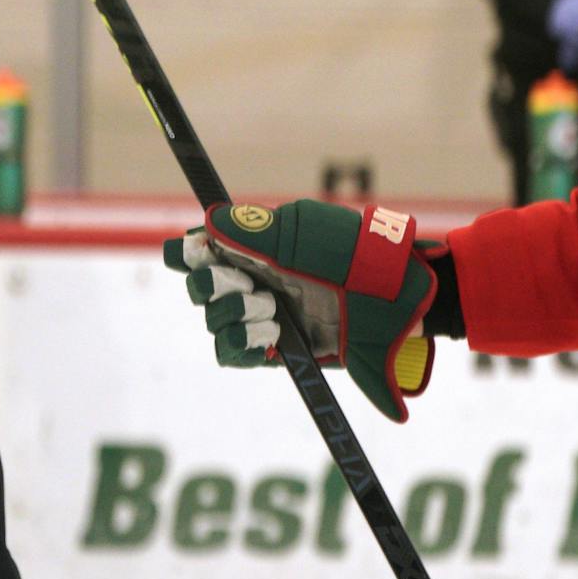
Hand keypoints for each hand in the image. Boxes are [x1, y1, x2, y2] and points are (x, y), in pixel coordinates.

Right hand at [162, 200, 440, 421]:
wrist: (389, 294)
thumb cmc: (349, 253)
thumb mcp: (299, 229)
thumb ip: (249, 228)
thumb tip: (205, 224)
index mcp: (256, 247)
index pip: (202, 250)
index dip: (188, 252)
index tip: (195, 251)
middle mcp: (256, 280)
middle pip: (200, 288)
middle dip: (212, 284)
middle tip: (246, 282)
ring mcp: (266, 317)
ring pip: (214, 323)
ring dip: (232, 313)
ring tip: (269, 308)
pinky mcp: (278, 351)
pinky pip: (232, 354)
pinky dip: (242, 343)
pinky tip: (270, 333)